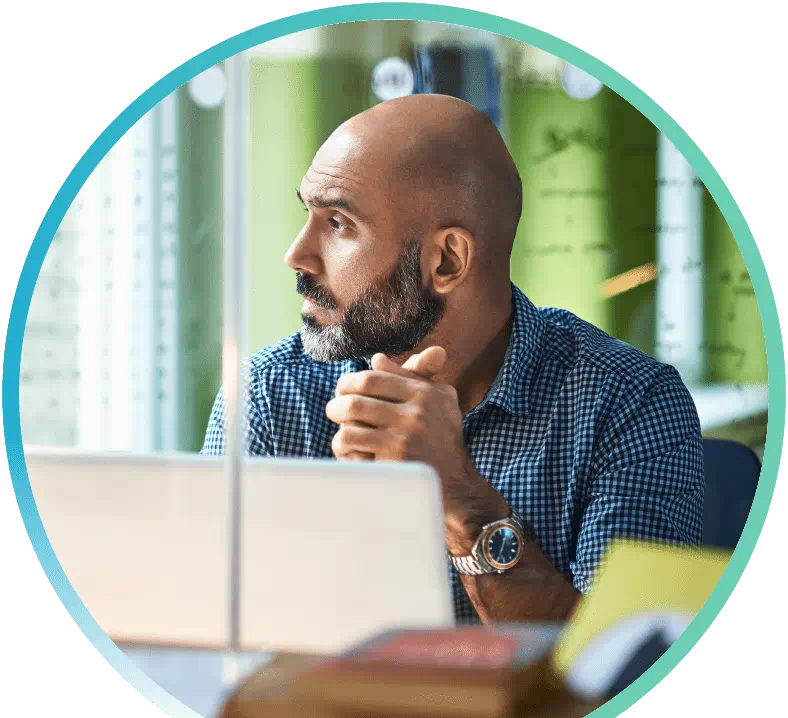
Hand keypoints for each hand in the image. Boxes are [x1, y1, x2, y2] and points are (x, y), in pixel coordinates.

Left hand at [332, 347, 447, 461]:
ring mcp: (404, 439)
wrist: (457, 484)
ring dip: (339, 428)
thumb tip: (377, 359)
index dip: (349, 382)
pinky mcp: (393, 461)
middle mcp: (416, 413)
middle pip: (356, 401)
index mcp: (424, 393)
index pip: (373, 379)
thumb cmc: (443, 438)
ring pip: (349, 426)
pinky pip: (353, 447)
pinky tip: (349, 451)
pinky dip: (344, 447)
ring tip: (341, 432)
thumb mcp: (438, 400)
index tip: (342, 389)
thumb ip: (411, 376)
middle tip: (333, 409)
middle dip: (337, 404)